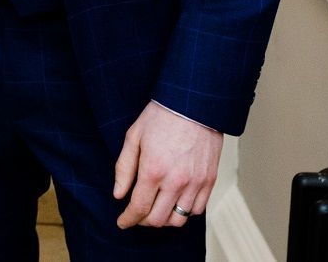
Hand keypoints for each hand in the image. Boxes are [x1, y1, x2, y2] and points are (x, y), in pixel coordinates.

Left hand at [113, 101, 222, 228]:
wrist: (193, 104)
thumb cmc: (161, 117)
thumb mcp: (133, 137)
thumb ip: (124, 168)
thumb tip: (118, 194)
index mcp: (153, 170)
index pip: (139, 208)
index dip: (128, 219)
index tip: (122, 222)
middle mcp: (175, 181)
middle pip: (157, 219)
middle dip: (143, 221)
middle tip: (137, 214)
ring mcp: (195, 183)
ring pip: (179, 220)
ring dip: (164, 219)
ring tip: (156, 209)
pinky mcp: (209, 180)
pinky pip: (197, 210)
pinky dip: (184, 212)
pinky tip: (175, 202)